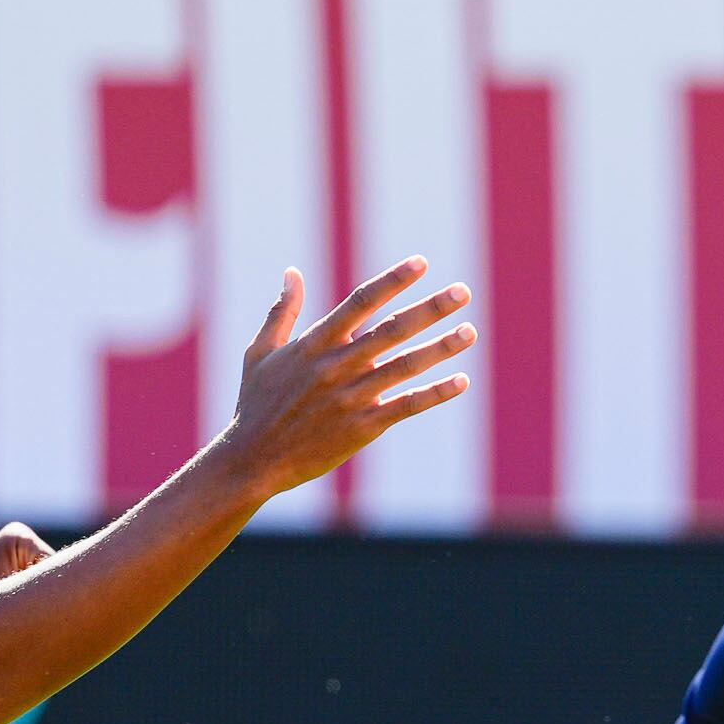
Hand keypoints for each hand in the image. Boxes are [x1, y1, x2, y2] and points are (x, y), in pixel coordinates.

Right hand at [218, 259, 475, 501]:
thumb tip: (292, 272)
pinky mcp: (362, 427)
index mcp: (314, 344)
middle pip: (392, 329)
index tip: (422, 262)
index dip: (393, 281)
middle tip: (464, 291)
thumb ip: (281, 311)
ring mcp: (351, 397)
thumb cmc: (255, 404)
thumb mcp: (260, 352)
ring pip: (406, 366)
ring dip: (441, 347)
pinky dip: (435, 394)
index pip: (360, 302)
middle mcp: (336, 366)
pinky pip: (406, 406)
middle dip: (431, 309)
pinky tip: (462, 381)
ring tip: (470, 331)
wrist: (252, 460)